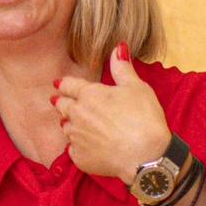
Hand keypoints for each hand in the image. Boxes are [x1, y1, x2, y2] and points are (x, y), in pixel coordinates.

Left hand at [51, 44, 171, 190]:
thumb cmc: (145, 119)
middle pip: (62, 105)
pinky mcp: (80, 158)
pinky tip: (85, 147)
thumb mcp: (137, 88)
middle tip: (58, 100)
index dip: (64, 84)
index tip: (58, 84)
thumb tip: (118, 46)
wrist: (147, 157)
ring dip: (68, 123)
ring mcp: (77, 138)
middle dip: (61, 102)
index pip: (68, 85)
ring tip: (72, 124)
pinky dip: (77, 147)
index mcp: (90, 95)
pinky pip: (73, 150)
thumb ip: (122, 68)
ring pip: (65, 127)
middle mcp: (78, 114)